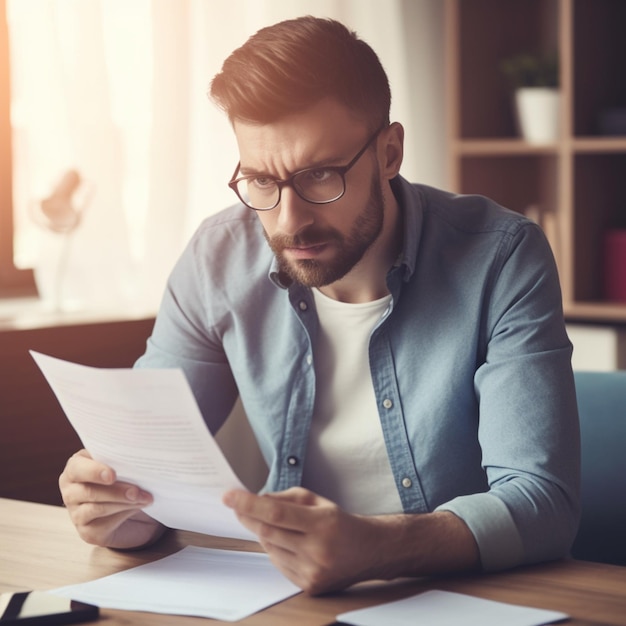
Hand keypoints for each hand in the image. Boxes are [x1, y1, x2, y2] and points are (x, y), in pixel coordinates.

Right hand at [59, 449, 164, 548]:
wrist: (135, 512)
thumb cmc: (126, 480)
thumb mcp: (122, 466)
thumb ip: (121, 460)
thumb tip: (135, 456)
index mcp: (75, 468)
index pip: (76, 468)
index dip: (94, 471)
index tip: (112, 475)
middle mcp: (71, 492)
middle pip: (88, 491)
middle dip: (115, 491)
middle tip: (136, 491)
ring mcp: (76, 514)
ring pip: (97, 508)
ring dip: (124, 503)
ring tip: (145, 498)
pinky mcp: (87, 532)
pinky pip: (103, 525)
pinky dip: (124, 514)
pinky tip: (139, 507)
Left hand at [223, 487, 389, 594]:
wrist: (368, 552)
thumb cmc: (341, 523)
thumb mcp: (318, 501)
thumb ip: (286, 498)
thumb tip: (257, 500)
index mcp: (322, 524)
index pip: (276, 513)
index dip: (249, 504)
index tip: (229, 496)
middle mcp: (317, 550)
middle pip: (268, 533)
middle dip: (248, 517)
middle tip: (236, 506)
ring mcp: (312, 572)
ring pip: (270, 549)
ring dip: (263, 534)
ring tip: (273, 524)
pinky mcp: (309, 586)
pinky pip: (278, 564)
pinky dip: (274, 550)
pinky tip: (286, 543)